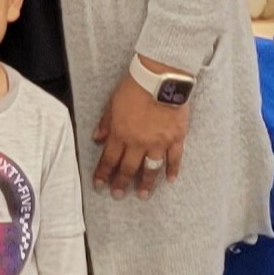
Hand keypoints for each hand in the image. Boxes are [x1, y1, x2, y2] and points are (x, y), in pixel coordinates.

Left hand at [92, 65, 189, 199]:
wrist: (160, 79)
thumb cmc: (134, 87)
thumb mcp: (112, 103)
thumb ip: (105, 123)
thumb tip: (97, 138)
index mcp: (120, 134)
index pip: (108, 159)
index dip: (103, 174)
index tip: (99, 185)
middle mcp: (138, 143)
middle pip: (128, 168)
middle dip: (121, 183)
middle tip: (117, 195)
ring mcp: (158, 143)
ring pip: (150, 169)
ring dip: (146, 183)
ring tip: (142, 195)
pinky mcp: (176, 138)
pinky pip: (174, 159)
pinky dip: (172, 170)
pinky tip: (170, 180)